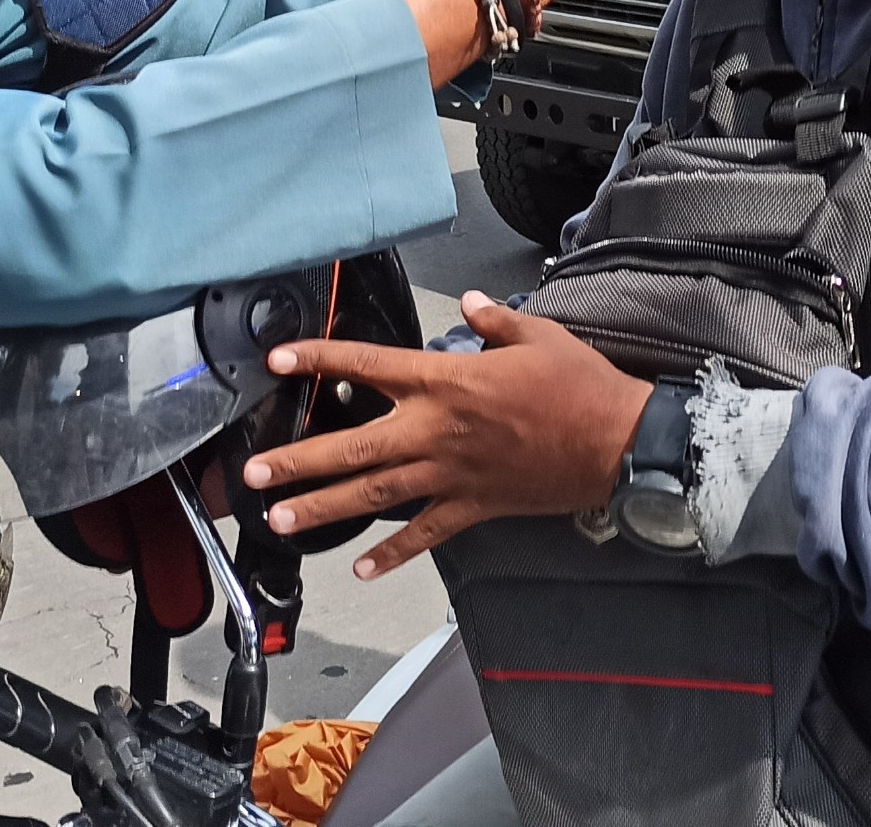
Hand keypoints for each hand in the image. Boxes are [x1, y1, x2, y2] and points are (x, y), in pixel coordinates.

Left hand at [241, 291, 650, 578]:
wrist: (616, 443)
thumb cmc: (579, 386)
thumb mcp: (537, 335)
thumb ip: (495, 320)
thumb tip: (471, 302)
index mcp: (446, 381)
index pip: (367, 364)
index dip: (319, 358)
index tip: (279, 360)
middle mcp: (436, 430)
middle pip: (352, 446)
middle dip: (297, 460)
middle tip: (253, 474)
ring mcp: (451, 474)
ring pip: (374, 494)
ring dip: (324, 508)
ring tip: (281, 520)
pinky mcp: (473, 507)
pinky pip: (424, 534)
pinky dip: (392, 554)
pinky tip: (362, 569)